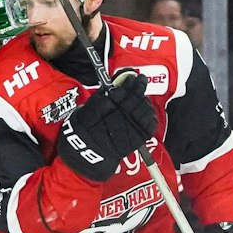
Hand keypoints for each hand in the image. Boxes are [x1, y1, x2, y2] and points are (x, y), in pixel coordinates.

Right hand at [55, 69, 154, 183]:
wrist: (87, 157)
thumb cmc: (83, 133)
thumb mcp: (84, 112)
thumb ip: (100, 97)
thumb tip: (112, 83)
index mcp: (105, 111)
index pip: (121, 91)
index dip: (127, 81)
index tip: (130, 76)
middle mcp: (119, 118)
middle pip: (134, 98)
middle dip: (138, 86)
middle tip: (140, 79)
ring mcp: (131, 129)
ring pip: (144, 108)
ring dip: (144, 100)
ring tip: (142, 96)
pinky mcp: (138, 138)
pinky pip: (150, 123)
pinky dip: (149, 115)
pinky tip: (146, 111)